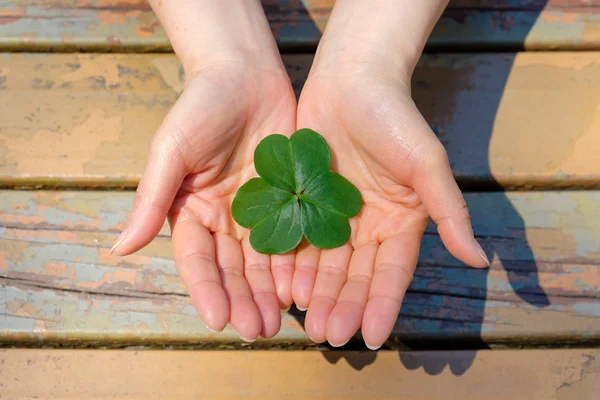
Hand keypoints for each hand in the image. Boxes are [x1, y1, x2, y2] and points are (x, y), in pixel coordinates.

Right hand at [112, 0, 297, 340]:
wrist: (245, 73)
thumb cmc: (200, 106)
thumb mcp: (171, 150)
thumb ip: (151, 198)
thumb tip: (120, 248)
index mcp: (191, 212)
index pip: (197, 260)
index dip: (206, 290)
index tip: (219, 320)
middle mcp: (224, 219)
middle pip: (233, 269)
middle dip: (244, 301)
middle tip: (259, 332)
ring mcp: (258, 212)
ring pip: (264, 261)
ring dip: (270, 293)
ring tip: (282, 321)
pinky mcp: (289, 200)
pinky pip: (293, 237)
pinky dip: (297, 263)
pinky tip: (305, 286)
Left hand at [292, 0, 488, 349]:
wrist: (351, 79)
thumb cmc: (395, 117)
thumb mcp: (426, 163)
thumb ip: (449, 211)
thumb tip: (478, 259)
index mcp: (401, 222)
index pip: (392, 273)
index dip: (384, 305)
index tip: (373, 337)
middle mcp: (368, 225)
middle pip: (356, 276)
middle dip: (344, 306)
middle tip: (328, 339)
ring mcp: (335, 216)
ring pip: (325, 264)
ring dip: (316, 293)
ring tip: (304, 321)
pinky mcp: (305, 202)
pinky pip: (297, 238)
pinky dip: (293, 263)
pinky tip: (283, 286)